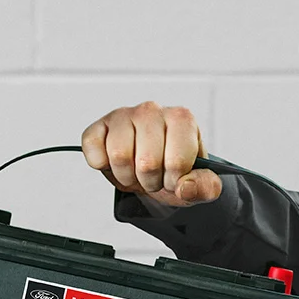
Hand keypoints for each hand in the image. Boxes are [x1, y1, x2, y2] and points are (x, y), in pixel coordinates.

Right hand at [80, 101, 222, 206]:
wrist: (153, 168)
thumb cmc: (175, 170)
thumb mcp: (198, 184)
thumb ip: (205, 187)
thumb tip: (184, 187)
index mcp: (181, 119)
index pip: (176, 162)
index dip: (173, 180)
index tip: (173, 177)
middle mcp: (152, 110)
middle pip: (147, 163)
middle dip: (149, 181)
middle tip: (153, 175)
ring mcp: (123, 115)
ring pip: (119, 157)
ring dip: (126, 176)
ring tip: (135, 170)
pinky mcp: (98, 127)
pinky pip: (93, 151)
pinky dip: (102, 165)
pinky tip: (113, 162)